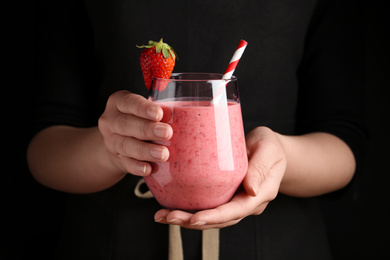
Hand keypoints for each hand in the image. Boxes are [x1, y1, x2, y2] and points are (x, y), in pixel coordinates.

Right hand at [98, 90, 172, 175]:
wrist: (118, 141)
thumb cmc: (138, 119)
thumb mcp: (145, 110)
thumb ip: (157, 111)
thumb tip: (173, 114)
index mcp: (118, 103)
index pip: (129, 103)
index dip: (143, 108)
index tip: (159, 114)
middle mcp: (111, 121)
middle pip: (126, 124)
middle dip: (147, 129)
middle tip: (166, 133)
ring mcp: (111, 141)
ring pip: (125, 145)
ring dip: (145, 150)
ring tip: (163, 154)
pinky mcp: (116, 159)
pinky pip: (126, 164)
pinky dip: (138, 167)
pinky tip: (149, 168)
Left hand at [154, 126, 286, 229]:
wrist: (272, 150)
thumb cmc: (270, 146)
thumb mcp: (268, 150)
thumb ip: (260, 168)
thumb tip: (251, 190)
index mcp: (260, 194)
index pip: (236, 211)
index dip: (215, 217)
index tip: (194, 218)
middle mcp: (247, 204)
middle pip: (220, 220)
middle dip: (193, 222)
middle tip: (167, 217)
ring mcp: (236, 202)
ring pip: (212, 217)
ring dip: (187, 219)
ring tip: (163, 216)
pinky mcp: (226, 196)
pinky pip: (208, 206)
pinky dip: (190, 210)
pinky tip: (171, 207)